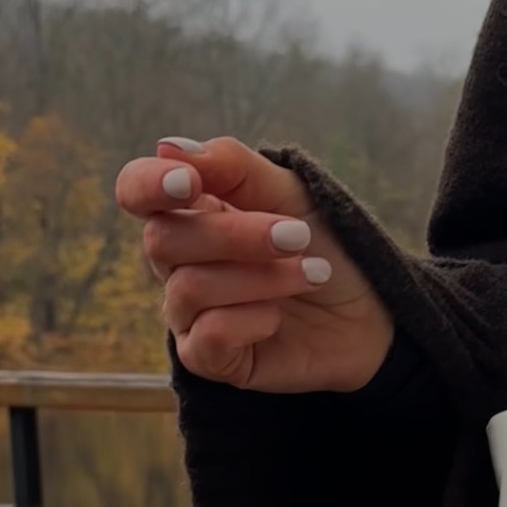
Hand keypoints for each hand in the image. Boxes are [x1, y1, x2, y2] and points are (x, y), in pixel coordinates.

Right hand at [114, 135, 394, 392]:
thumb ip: (232, 167)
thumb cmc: (327, 245)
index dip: (148, 184)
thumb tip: (168, 146)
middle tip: (298, 235)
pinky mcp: (211, 359)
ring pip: (189, 289)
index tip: (190, 184)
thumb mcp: (290, 193)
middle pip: (163, 240)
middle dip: (235, 235)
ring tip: (311, 274)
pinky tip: (277, 319)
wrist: (371, 312)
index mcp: (191, 212)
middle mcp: (179, 262)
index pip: (136, 191)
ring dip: (260, 277)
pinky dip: (249, 321)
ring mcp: (190, 313)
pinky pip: (205, 339)